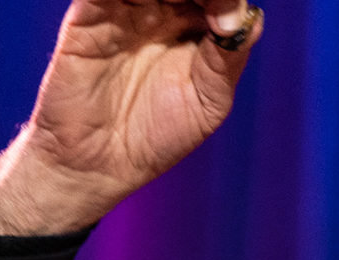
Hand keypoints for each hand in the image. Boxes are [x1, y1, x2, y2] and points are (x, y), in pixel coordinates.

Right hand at [0, 0, 262, 235]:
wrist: (100, 163)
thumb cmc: (157, 134)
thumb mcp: (208, 101)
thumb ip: (228, 57)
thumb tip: (249, 17)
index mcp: (197, 24)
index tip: (229, 17)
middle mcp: (162, 8)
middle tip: (212, 7)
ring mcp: (124, 8)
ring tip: (177, 4)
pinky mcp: (88, 15)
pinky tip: (144, 2)